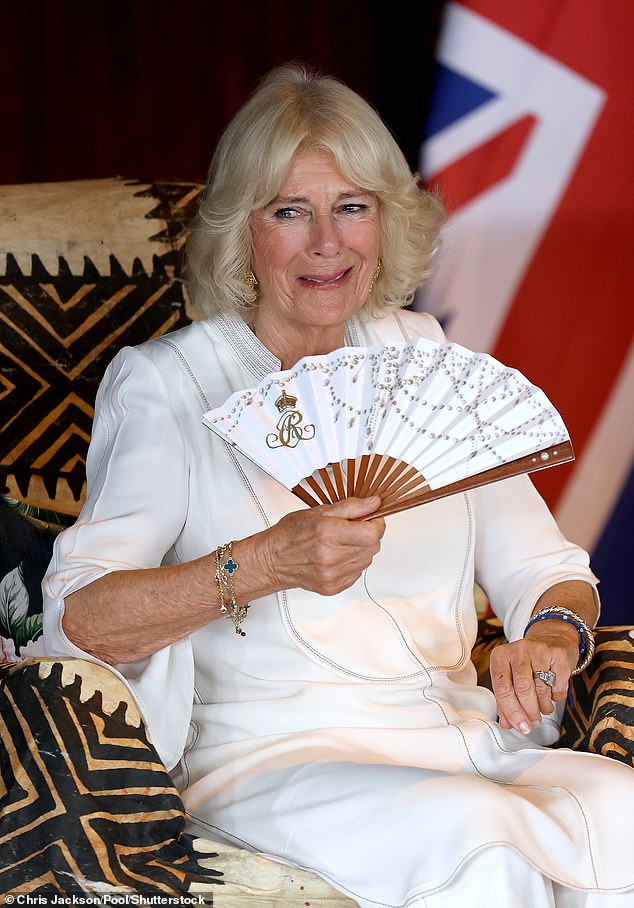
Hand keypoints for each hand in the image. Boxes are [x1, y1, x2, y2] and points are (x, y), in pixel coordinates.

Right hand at [251, 496, 385, 596]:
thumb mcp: (319, 511)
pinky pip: (357, 573)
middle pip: (372, 547)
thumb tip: (373, 503)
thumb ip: (351, 507)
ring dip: (361, 550)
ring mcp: (332, 575)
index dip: (376, 523)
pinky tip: (337, 556)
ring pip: (367, 560)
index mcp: (328, 534)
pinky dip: (352, 563)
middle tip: (353, 529)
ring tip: (341, 543)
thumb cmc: (289, 535)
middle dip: (368, 535)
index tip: (371, 518)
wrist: (272, 560)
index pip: (372, 533)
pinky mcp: (333, 587)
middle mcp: (331, 557)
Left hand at [489, 626, 578, 734]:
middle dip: (529, 712)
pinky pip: (558, 685)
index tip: (519, 726)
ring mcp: (539, 650)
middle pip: (522, 689)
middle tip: (533, 722)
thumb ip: (506, 699)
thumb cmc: (528, 661)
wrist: (552, 638)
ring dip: (543, 707)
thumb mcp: (511, 675)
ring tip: (543, 708)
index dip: (511, 711)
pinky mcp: (558, 654)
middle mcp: (518, 650)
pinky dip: (556, 697)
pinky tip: (553, 694)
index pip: (502, 688)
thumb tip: (507, 723)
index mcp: (500, 655)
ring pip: (541, 689)